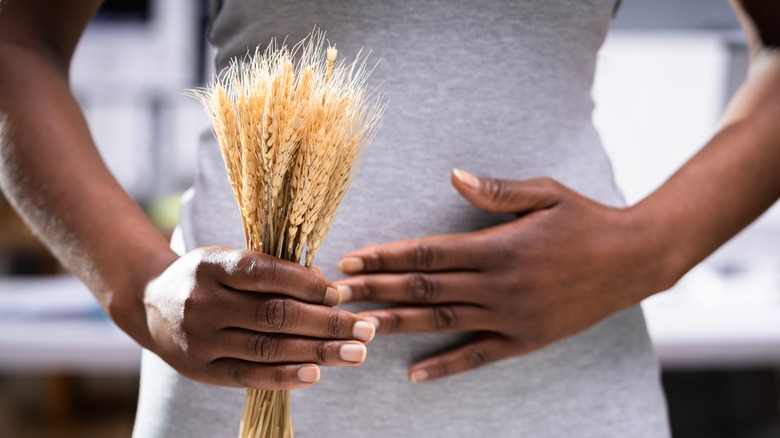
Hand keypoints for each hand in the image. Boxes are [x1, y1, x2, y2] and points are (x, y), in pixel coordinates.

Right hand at [143, 246, 375, 389]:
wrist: (150, 305)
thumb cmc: (206, 278)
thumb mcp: (228, 260)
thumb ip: (270, 271)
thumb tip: (324, 285)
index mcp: (211, 265)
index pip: (265, 274)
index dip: (305, 284)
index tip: (339, 292)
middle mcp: (203, 303)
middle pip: (274, 314)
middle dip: (326, 322)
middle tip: (366, 328)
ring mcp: (200, 340)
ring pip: (267, 347)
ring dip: (318, 351)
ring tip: (356, 352)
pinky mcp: (202, 370)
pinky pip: (249, 375)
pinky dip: (285, 375)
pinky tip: (316, 373)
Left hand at [335, 169, 669, 382]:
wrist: (634, 259)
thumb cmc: (586, 219)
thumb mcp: (546, 193)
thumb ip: (497, 191)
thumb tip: (453, 175)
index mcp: (499, 247)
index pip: (428, 254)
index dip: (387, 257)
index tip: (352, 258)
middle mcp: (499, 285)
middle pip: (424, 290)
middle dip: (375, 290)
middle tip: (335, 294)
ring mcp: (511, 317)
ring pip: (442, 323)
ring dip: (396, 325)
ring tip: (357, 327)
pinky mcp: (525, 339)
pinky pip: (478, 357)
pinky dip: (445, 366)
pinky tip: (414, 373)